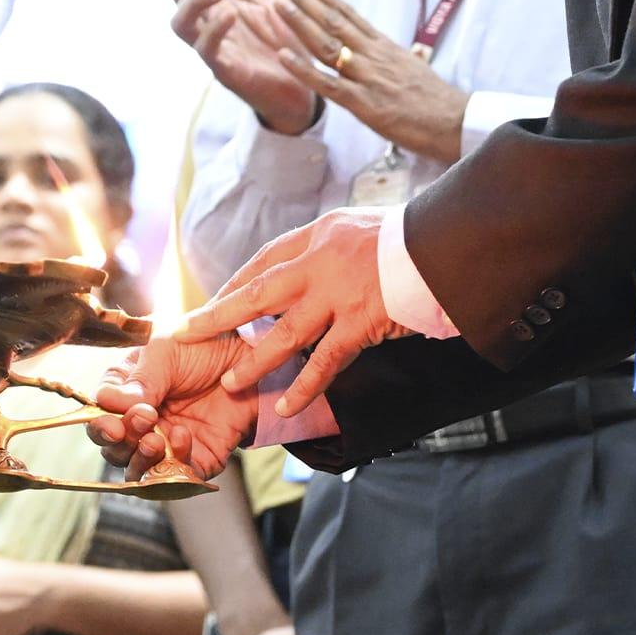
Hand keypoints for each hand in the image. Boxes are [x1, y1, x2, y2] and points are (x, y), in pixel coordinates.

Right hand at [90, 333, 259, 481]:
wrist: (253, 359)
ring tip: (156, 440)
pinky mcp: (194, 460)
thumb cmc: (206, 346)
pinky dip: (176, 461)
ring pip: (137, 468)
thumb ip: (139, 379)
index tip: (115, 420)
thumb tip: (108, 403)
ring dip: (141, 458)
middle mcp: (141, 420)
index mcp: (126, 391)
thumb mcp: (166, 351)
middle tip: (142, 422)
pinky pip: (175, 475)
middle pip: (113, 447)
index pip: (99, 415)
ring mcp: (166, 442)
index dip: (101, 423)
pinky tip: (185, 436)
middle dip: (121, 442)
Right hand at [172, 0, 317, 134]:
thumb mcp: (265, 4)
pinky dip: (213, 28)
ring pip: (179, 23)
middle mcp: (206, 27)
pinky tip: (232, 13)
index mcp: (215, 8)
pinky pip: (205, 50)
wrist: (305, 83)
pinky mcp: (224, 71)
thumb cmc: (283, 43)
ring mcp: (212, 49)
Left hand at [178, 207, 402, 419]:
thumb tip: (304, 270)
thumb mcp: (357, 228)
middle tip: (186, 334)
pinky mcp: (360, 321)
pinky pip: (325, 360)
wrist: (449, 243)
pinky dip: (305, 386)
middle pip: (256, 292)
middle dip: (218, 316)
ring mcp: (338, 293)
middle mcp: (320, 262)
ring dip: (255, 361)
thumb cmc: (409, 237)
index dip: (235, 286)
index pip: (263, 262)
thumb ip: (328, 249)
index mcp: (317, 236)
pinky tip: (286, 406)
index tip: (212, 306)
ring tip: (230, 385)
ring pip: (284, 332)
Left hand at [271, 0, 469, 164]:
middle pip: (332, 21)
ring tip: (277, 2)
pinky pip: (328, 84)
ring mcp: (366, 77)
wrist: (455, 123)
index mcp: (382, 46)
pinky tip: (283, 55)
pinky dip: (304, 69)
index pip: (346, 13)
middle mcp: (372, 55)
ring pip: (327, 44)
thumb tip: (396, 49)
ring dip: (299, 22)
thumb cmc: (435, 100)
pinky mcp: (364, 104)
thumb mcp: (412, 68)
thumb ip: (395, 56)